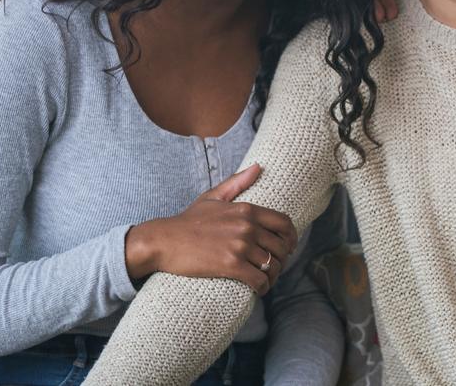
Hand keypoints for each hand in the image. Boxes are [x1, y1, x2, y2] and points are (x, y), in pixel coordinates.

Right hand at [125, 164, 296, 294]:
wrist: (163, 241)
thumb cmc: (187, 221)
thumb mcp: (213, 197)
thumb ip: (237, 182)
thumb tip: (258, 166)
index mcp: (247, 209)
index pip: (284, 223)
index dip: (292, 237)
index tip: (289, 247)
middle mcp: (247, 226)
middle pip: (281, 246)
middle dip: (282, 259)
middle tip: (275, 267)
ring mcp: (240, 245)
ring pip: (272, 264)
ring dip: (273, 275)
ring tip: (266, 279)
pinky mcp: (230, 265)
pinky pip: (259, 279)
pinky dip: (263, 287)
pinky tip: (258, 289)